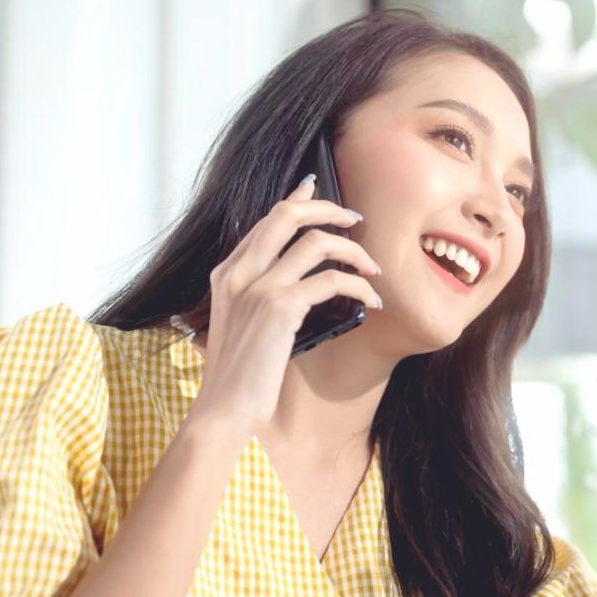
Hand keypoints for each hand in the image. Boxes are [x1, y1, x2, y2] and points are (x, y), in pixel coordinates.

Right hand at [187, 177, 383, 437]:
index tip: (316, 187)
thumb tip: (296, 280)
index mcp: (226, 273)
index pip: (265, 220)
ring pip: (316, 242)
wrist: (224, 408)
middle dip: (327, 208)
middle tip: (355, 218)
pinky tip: (371, 299)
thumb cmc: (239, 375)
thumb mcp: (241, 325)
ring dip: (353, 251)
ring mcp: (257, 287)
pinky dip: (358, 286)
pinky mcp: (279, 307)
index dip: (296, 200)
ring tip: (372, 269)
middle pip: (287, 215)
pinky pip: (331, 279)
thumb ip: (258, 296)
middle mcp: (238, 272)